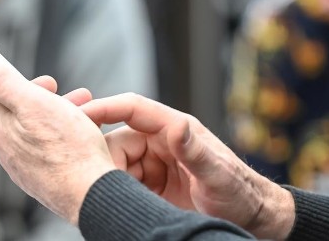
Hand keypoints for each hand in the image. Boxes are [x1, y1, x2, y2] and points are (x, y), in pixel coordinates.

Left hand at [0, 54, 113, 223]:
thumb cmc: (69, 152)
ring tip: (77, 103)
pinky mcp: (42, 175)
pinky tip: (79, 128)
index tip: (10, 66)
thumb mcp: (35, 104)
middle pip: (6, 110)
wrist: (92, 195)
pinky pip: (43, 144)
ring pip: (29, 126)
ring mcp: (24, 165)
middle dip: (29, 90)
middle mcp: (7, 150)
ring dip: (50, 107)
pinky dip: (58, 128)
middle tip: (51, 85)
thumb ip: (1, 82)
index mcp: (0, 129)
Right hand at [82, 93, 294, 238]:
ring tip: (114, 201)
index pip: (131, 108)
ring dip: (111, 180)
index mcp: (175, 128)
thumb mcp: (216, 175)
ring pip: (117, 163)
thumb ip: (193, 150)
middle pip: (117, 140)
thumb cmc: (239, 194)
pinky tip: (118, 206)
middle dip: (104, 158)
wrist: (250, 219)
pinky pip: (124, 182)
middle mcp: (162, 141)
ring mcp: (156, 163)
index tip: (78, 117)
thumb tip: (175, 124)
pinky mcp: (152, 184)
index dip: (103, 108)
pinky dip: (117, 193)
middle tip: (99, 184)